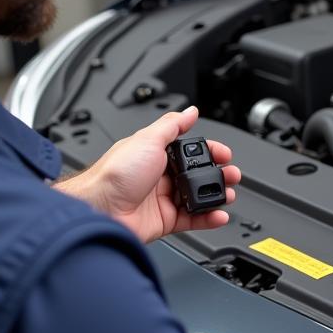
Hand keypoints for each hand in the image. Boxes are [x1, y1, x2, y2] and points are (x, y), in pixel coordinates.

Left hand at [55, 106, 240, 244]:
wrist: (100, 209)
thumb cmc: (114, 174)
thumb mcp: (147, 139)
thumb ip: (171, 125)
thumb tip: (189, 111)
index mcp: (155, 154)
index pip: (190, 151)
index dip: (209, 151)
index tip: (223, 154)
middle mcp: (159, 176)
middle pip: (197, 175)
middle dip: (218, 175)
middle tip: (232, 175)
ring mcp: (162, 199)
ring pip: (198, 198)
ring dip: (216, 196)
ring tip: (229, 195)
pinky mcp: (164, 221)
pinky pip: (192, 219)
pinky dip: (208, 218)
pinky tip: (219, 214)